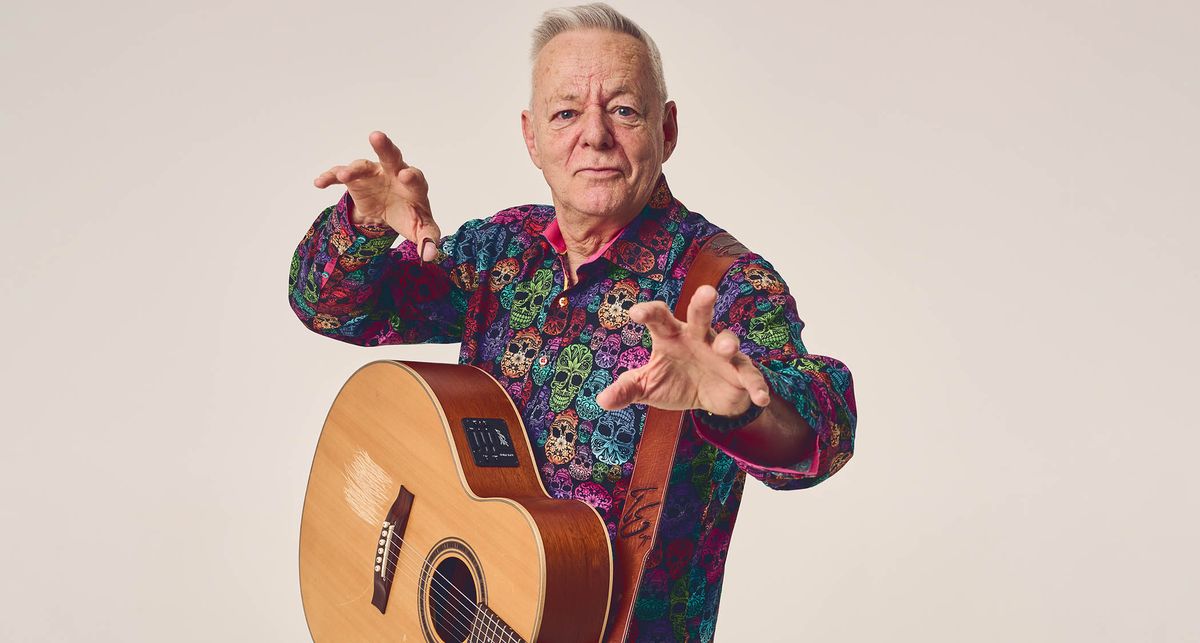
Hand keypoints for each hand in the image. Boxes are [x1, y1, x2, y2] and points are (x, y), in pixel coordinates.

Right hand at [313, 131, 440, 259]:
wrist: (393, 212)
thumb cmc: (410, 215)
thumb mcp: (421, 229)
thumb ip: (427, 240)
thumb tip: (429, 256)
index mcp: (413, 184)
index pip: (415, 177)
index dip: (411, 176)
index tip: (406, 176)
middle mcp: (394, 172)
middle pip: (391, 156)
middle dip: (385, 147)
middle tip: (376, 136)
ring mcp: (374, 173)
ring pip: (362, 165)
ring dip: (352, 169)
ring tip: (343, 176)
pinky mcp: (357, 180)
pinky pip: (341, 175)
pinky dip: (330, 177)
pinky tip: (319, 182)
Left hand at [595, 285, 771, 414]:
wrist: (710, 400)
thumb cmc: (676, 382)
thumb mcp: (649, 387)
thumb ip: (627, 389)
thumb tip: (601, 400)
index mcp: (672, 336)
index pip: (659, 318)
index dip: (648, 313)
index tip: (634, 313)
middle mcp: (698, 337)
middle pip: (700, 315)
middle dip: (703, 303)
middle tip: (707, 292)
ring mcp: (722, 353)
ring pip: (727, 341)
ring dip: (727, 342)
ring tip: (724, 348)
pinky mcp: (741, 371)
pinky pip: (749, 375)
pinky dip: (755, 385)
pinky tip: (759, 396)